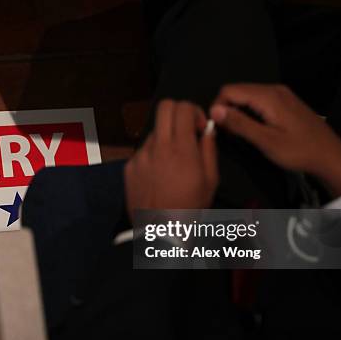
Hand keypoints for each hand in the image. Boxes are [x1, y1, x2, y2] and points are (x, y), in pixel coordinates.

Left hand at [124, 100, 217, 217]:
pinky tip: (158, 175)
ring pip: (154, 131)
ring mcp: (140, 155)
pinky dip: (153, 155)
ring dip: (166, 138)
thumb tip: (207, 129)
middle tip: (185, 132)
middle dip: (178, 113)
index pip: (183, 107)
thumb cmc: (191, 207)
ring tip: (172, 162)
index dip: (195, 111)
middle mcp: (158, 146)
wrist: (160, 232)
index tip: (199, 129)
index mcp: (181, 148)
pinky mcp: (129, 166)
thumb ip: (209, 149)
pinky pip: (143, 151)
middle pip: (164, 107)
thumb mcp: (211, 180)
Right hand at [210, 84, 340, 196]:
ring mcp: (281, 94)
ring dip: (237, 111)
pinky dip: (250, 111)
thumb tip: (214, 110)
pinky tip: (254, 128)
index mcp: (268, 96)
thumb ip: (239, 123)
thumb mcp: (265, 140)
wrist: (330, 155)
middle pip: (237, 90)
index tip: (218, 128)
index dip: (217, 107)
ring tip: (239, 133)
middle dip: (226, 109)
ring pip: (247, 95)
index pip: (229, 90)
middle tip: (227, 133)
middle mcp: (274, 89)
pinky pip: (259, 99)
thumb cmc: (298, 150)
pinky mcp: (285, 101)